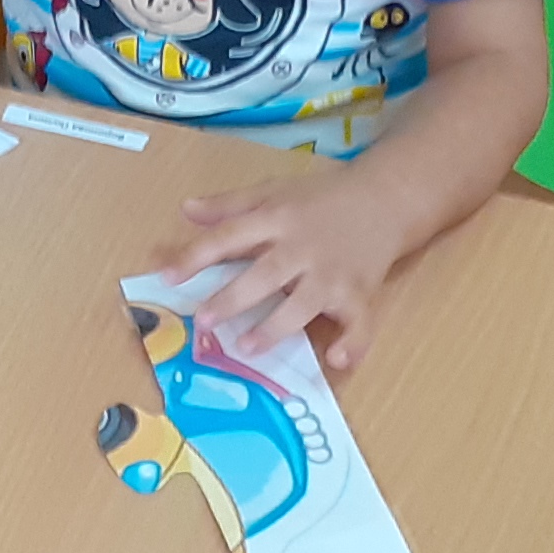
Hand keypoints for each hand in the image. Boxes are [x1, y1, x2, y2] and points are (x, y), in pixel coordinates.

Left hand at [155, 165, 404, 367]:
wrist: (385, 198)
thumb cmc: (320, 199)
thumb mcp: (273, 192)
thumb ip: (230, 205)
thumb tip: (186, 210)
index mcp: (278, 220)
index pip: (230, 237)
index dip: (197, 257)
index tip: (167, 278)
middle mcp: (303, 248)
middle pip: (265, 274)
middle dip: (233, 298)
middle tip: (204, 320)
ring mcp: (333, 273)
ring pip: (304, 304)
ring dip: (276, 327)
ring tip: (247, 347)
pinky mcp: (361, 293)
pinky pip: (359, 323)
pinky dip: (352, 343)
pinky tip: (337, 361)